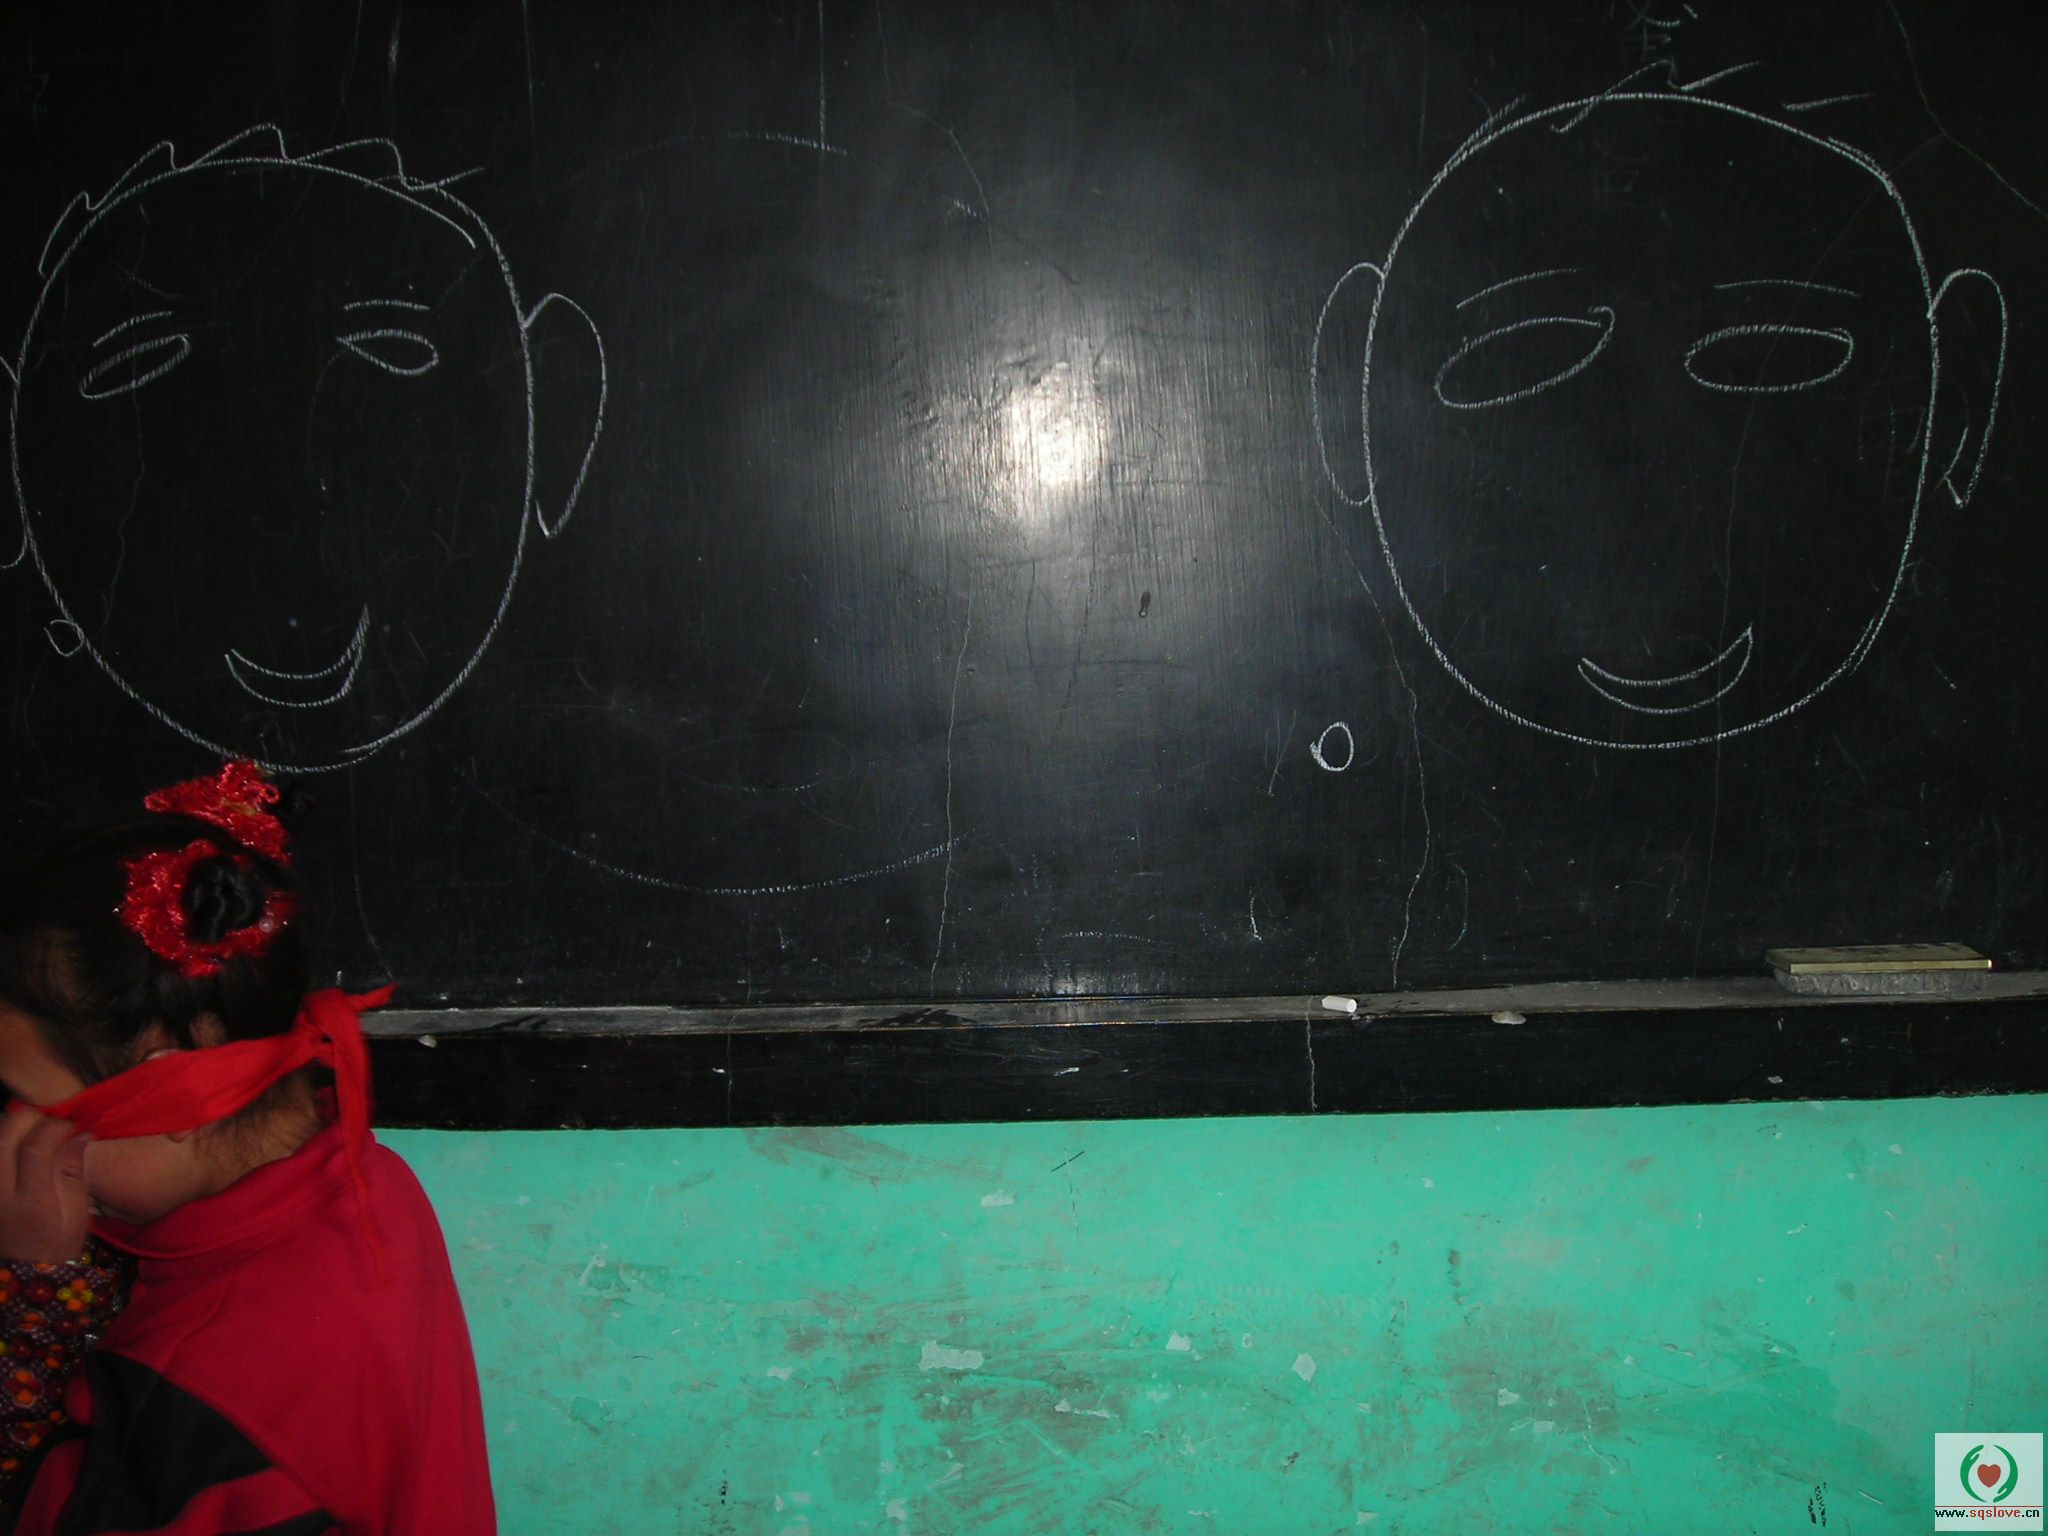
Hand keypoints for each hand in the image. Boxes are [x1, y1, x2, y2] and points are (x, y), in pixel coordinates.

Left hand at [0, 1100, 91, 1261]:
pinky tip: (20, 1144)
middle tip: (52, 1118)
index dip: (54, 1125)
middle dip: (29, 1117)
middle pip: (3, 1137)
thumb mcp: (76, 1210)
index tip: (74, 1122)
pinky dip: (5, 1141)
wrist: (26, 1270)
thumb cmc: (58, 1243)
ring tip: (37, 1128)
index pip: (34, 1149)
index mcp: (29, 1201)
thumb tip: (82, 1131)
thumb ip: (72, 1169)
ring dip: (13, 1126)